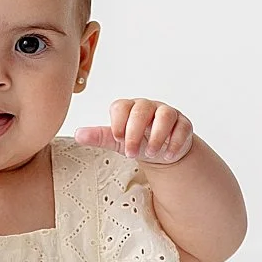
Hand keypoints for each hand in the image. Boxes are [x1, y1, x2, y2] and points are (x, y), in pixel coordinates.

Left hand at [74, 99, 193, 164]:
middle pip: (142, 109)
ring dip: (157, 136)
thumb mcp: (117, 141)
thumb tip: (78, 134)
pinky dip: (175, 142)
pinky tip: (168, 155)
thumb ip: (99, 136)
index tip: (116, 137)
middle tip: (130, 152)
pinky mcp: (183, 124)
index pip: (122, 106)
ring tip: (151, 154)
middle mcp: (149, 107)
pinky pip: (182, 128)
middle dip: (135, 132)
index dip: (118, 121)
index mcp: (130, 108)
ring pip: (165, 116)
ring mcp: (168, 114)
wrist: (162, 152)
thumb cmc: (137, 142)